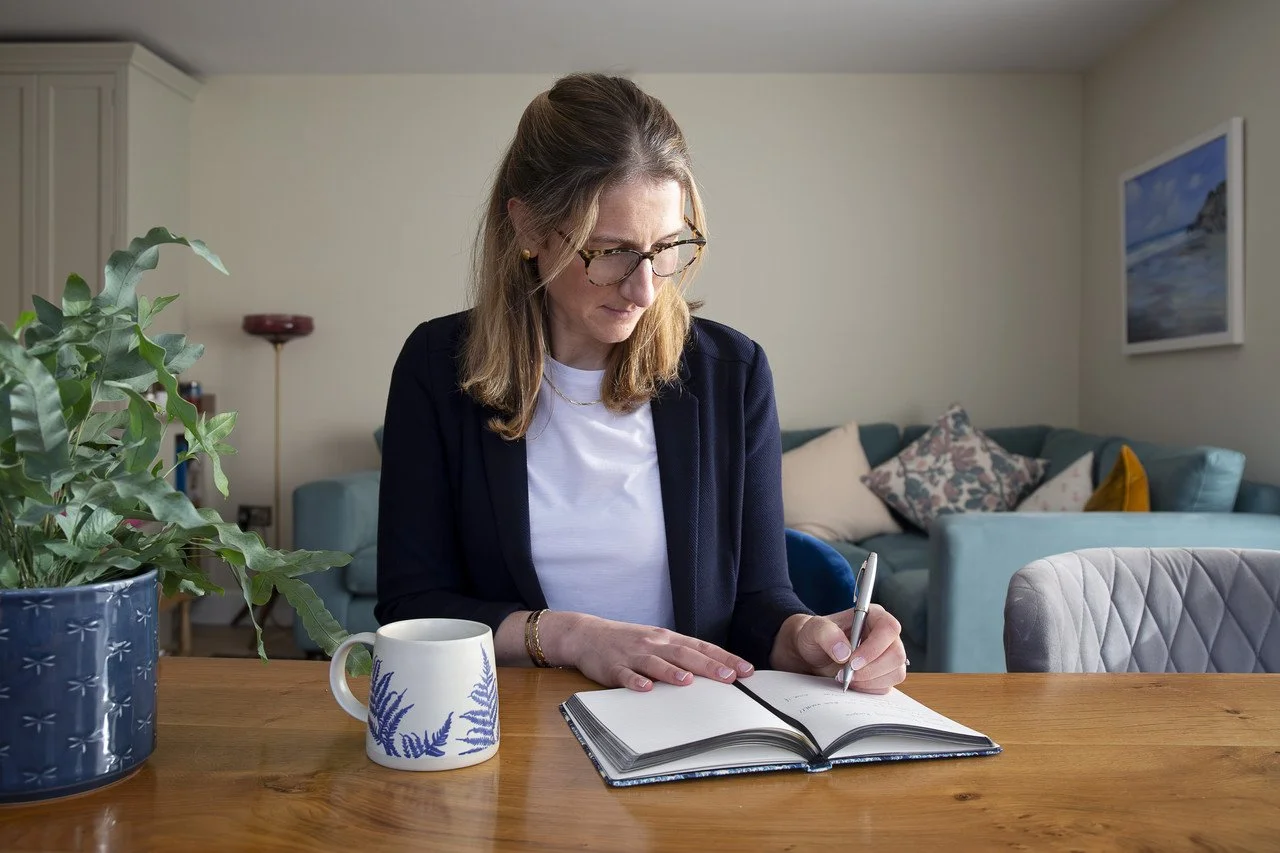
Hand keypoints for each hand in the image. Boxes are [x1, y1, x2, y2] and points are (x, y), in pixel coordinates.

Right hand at [546, 612, 755, 691]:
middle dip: (707, 666)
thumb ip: (682, 654)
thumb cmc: (628, 642)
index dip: (724, 658)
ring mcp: (633, 655)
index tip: (746, 670)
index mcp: (667, 639)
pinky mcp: (613, 667)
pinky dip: (635, 682)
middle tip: (729, 676)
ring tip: (689, 682)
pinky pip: (625, 676)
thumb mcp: (657, 642)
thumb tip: (715, 669)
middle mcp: (654, 644)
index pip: (701, 647)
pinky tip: (645, 688)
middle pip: (684, 654)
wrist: (588, 634)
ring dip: (672, 672)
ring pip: (655, 663)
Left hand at [771, 605, 907, 693]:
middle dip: (871, 669)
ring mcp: (887, 656)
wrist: (809, 654)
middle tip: (846, 674)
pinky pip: (887, 686)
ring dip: (870, 681)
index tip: (852, 661)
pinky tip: (852, 683)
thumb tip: (845, 652)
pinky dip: (869, 689)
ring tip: (846, 678)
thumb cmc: (814, 636)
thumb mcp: (813, 629)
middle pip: (896, 655)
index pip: (889, 628)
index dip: (874, 647)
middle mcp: (885, 636)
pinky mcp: (883, 674)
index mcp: (873, 616)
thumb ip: (826, 633)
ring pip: (895, 673)